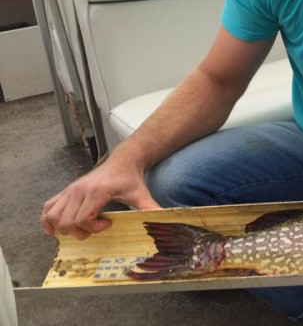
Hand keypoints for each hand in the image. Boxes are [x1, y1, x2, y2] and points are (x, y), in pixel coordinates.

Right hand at [41, 150, 160, 238]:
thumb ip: (150, 208)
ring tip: (81, 227)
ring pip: (53, 215)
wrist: (123, 160)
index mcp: (96, 192)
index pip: (82, 218)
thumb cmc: (130, 178)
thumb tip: (164, 219)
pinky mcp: (67, 190)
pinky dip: (48, 219)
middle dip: (80, 232)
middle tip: (96, 228)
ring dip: (64, 227)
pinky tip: (56, 228)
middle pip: (66, 221)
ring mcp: (71, 190)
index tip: (108, 224)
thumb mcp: (141, 194)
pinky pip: (48, 206)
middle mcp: (79, 190)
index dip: (93, 228)